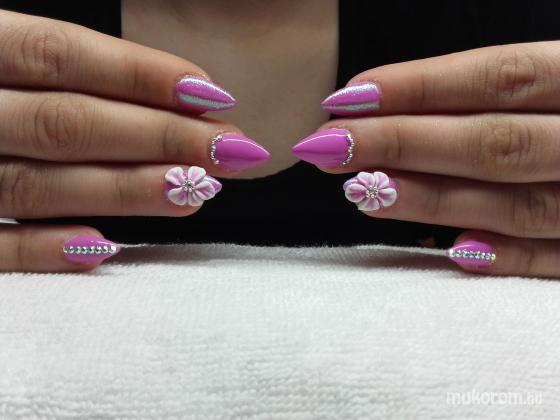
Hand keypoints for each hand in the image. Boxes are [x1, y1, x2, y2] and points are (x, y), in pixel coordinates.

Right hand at [0, 10, 269, 271]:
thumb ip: (53, 65)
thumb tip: (173, 92)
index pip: (60, 55)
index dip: (140, 75)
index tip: (213, 96)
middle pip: (68, 124)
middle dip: (158, 138)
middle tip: (228, 150)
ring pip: (38, 186)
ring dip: (125, 191)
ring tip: (196, 194)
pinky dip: (42, 250)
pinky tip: (103, 249)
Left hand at [293, 41, 559, 277]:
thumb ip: (507, 91)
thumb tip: (402, 106)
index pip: (500, 79)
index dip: (420, 87)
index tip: (346, 98)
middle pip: (492, 142)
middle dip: (403, 143)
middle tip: (328, 146)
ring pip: (516, 204)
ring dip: (432, 199)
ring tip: (361, 193)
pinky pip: (558, 261)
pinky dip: (508, 256)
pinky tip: (452, 250)